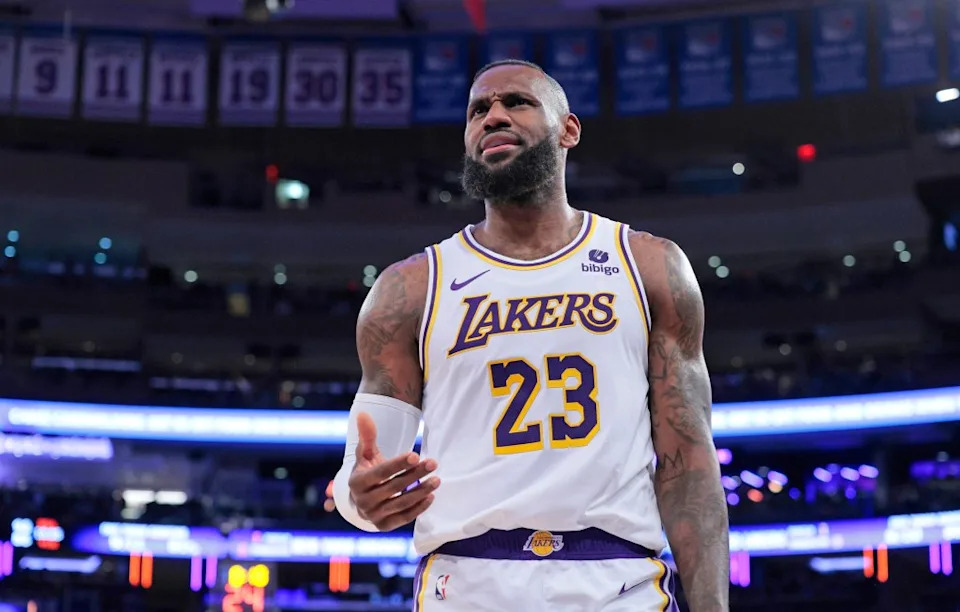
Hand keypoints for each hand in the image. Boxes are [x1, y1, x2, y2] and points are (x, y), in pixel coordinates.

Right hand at [347, 411, 439, 530]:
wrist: (361, 499)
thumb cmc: (367, 471)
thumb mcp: (365, 454)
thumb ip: (367, 436)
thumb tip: (363, 414)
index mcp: (357, 482)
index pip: (381, 472)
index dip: (399, 464)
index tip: (416, 455)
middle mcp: (363, 501)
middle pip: (394, 487)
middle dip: (416, 474)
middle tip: (433, 463)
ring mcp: (373, 515)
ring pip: (401, 503)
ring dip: (421, 491)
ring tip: (437, 480)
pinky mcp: (384, 526)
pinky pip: (404, 517)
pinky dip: (418, 508)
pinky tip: (431, 496)